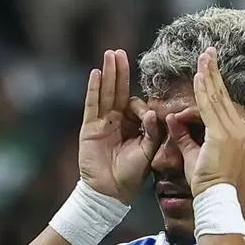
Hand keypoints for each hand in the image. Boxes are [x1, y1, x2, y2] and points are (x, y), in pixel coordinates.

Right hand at [78, 49, 162, 201]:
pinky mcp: (89, 127)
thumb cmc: (131, 175)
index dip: (143, 109)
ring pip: (105, 93)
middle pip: (118, 91)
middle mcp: (117, 120)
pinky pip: (92, 104)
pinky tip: (96, 73)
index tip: (149, 118)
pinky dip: (93, 89)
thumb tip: (154, 113)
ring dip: (108, 73)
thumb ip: (153, 133)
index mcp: (133, 126)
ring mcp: (102, 122)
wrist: (111, 191)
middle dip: (120, 72)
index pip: (137, 106)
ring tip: (110, 55)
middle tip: (120, 53)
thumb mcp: (148, 152)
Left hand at [168, 47, 244, 195]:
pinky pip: (209, 108)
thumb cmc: (207, 183)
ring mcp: (232, 131)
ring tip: (203, 57)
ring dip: (209, 75)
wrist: (216, 197)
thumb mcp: (193, 156)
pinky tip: (199, 76)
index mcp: (234, 134)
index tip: (209, 69)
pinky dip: (204, 91)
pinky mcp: (222, 134)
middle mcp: (237, 129)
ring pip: (216, 97)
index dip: (215, 84)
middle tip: (208, 51)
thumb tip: (173, 119)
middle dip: (214, 72)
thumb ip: (185, 136)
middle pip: (222, 95)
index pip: (222, 103)